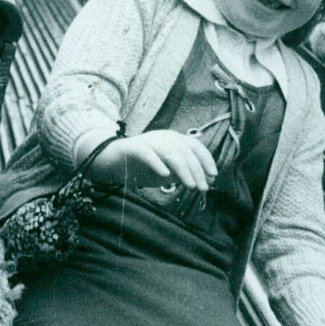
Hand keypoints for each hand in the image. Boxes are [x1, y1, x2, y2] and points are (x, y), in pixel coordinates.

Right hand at [94, 130, 217, 191]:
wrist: (111, 161)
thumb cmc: (141, 168)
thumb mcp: (166, 172)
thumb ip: (181, 174)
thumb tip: (203, 180)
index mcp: (173, 140)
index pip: (195, 146)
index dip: (206, 159)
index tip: (213, 175)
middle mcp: (163, 137)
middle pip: (185, 151)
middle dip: (197, 170)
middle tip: (203, 188)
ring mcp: (148, 141)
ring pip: (171, 153)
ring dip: (183, 170)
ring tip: (190, 185)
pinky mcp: (133, 148)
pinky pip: (148, 154)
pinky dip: (157, 164)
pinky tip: (165, 176)